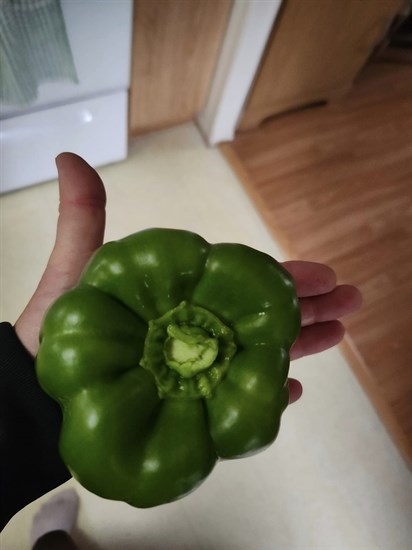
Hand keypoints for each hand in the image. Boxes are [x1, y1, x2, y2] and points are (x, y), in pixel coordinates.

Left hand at [14, 154, 360, 405]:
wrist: (44, 394)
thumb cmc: (64, 331)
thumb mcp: (79, 269)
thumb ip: (83, 218)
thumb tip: (69, 156)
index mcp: (184, 298)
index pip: (242, 284)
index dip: (282, 277)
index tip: (320, 273)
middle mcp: (197, 331)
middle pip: (261, 317)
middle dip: (310, 308)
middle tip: (352, 300)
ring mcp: (199, 368)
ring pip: (259, 355)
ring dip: (302, 346)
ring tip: (340, 335)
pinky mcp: (194, 403)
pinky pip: (238, 401)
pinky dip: (267, 397)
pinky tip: (294, 391)